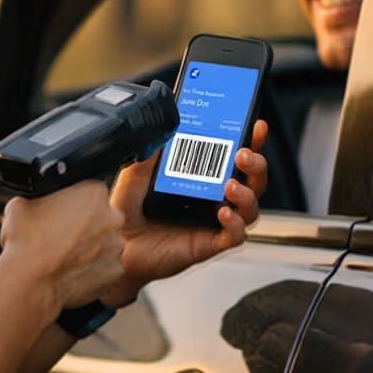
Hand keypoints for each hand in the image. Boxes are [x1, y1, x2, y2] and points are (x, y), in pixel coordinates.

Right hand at [0, 178, 124, 318]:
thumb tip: (36, 205)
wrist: (27, 281)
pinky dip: (93, 269)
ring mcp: (115, 245)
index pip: (90, 193)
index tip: (63, 214)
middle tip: (63, 235)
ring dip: (90, 247)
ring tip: (64, 255)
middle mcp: (111, 217)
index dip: (74, 204)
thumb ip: (38, 200)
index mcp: (92, 194)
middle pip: (102, 217)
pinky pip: (106, 267)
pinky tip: (72, 270)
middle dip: (86, 225)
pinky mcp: (114, 271)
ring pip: (105, 243)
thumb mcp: (20, 205)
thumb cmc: (25, 244)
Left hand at [105, 120, 270, 301]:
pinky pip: (235, 235)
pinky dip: (235, 223)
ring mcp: (213, 222)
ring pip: (250, 208)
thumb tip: (160, 127)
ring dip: (247, 194)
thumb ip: (147, 152)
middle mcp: (213, 198)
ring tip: (231, 185)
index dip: (251, 141)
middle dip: (256, 164)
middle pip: (253, 181)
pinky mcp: (209, 244)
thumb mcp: (133, 175)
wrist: (115, 246)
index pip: (234, 158)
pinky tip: (223, 213)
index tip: (256, 126)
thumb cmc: (127, 212)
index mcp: (202, 178)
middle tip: (242, 154)